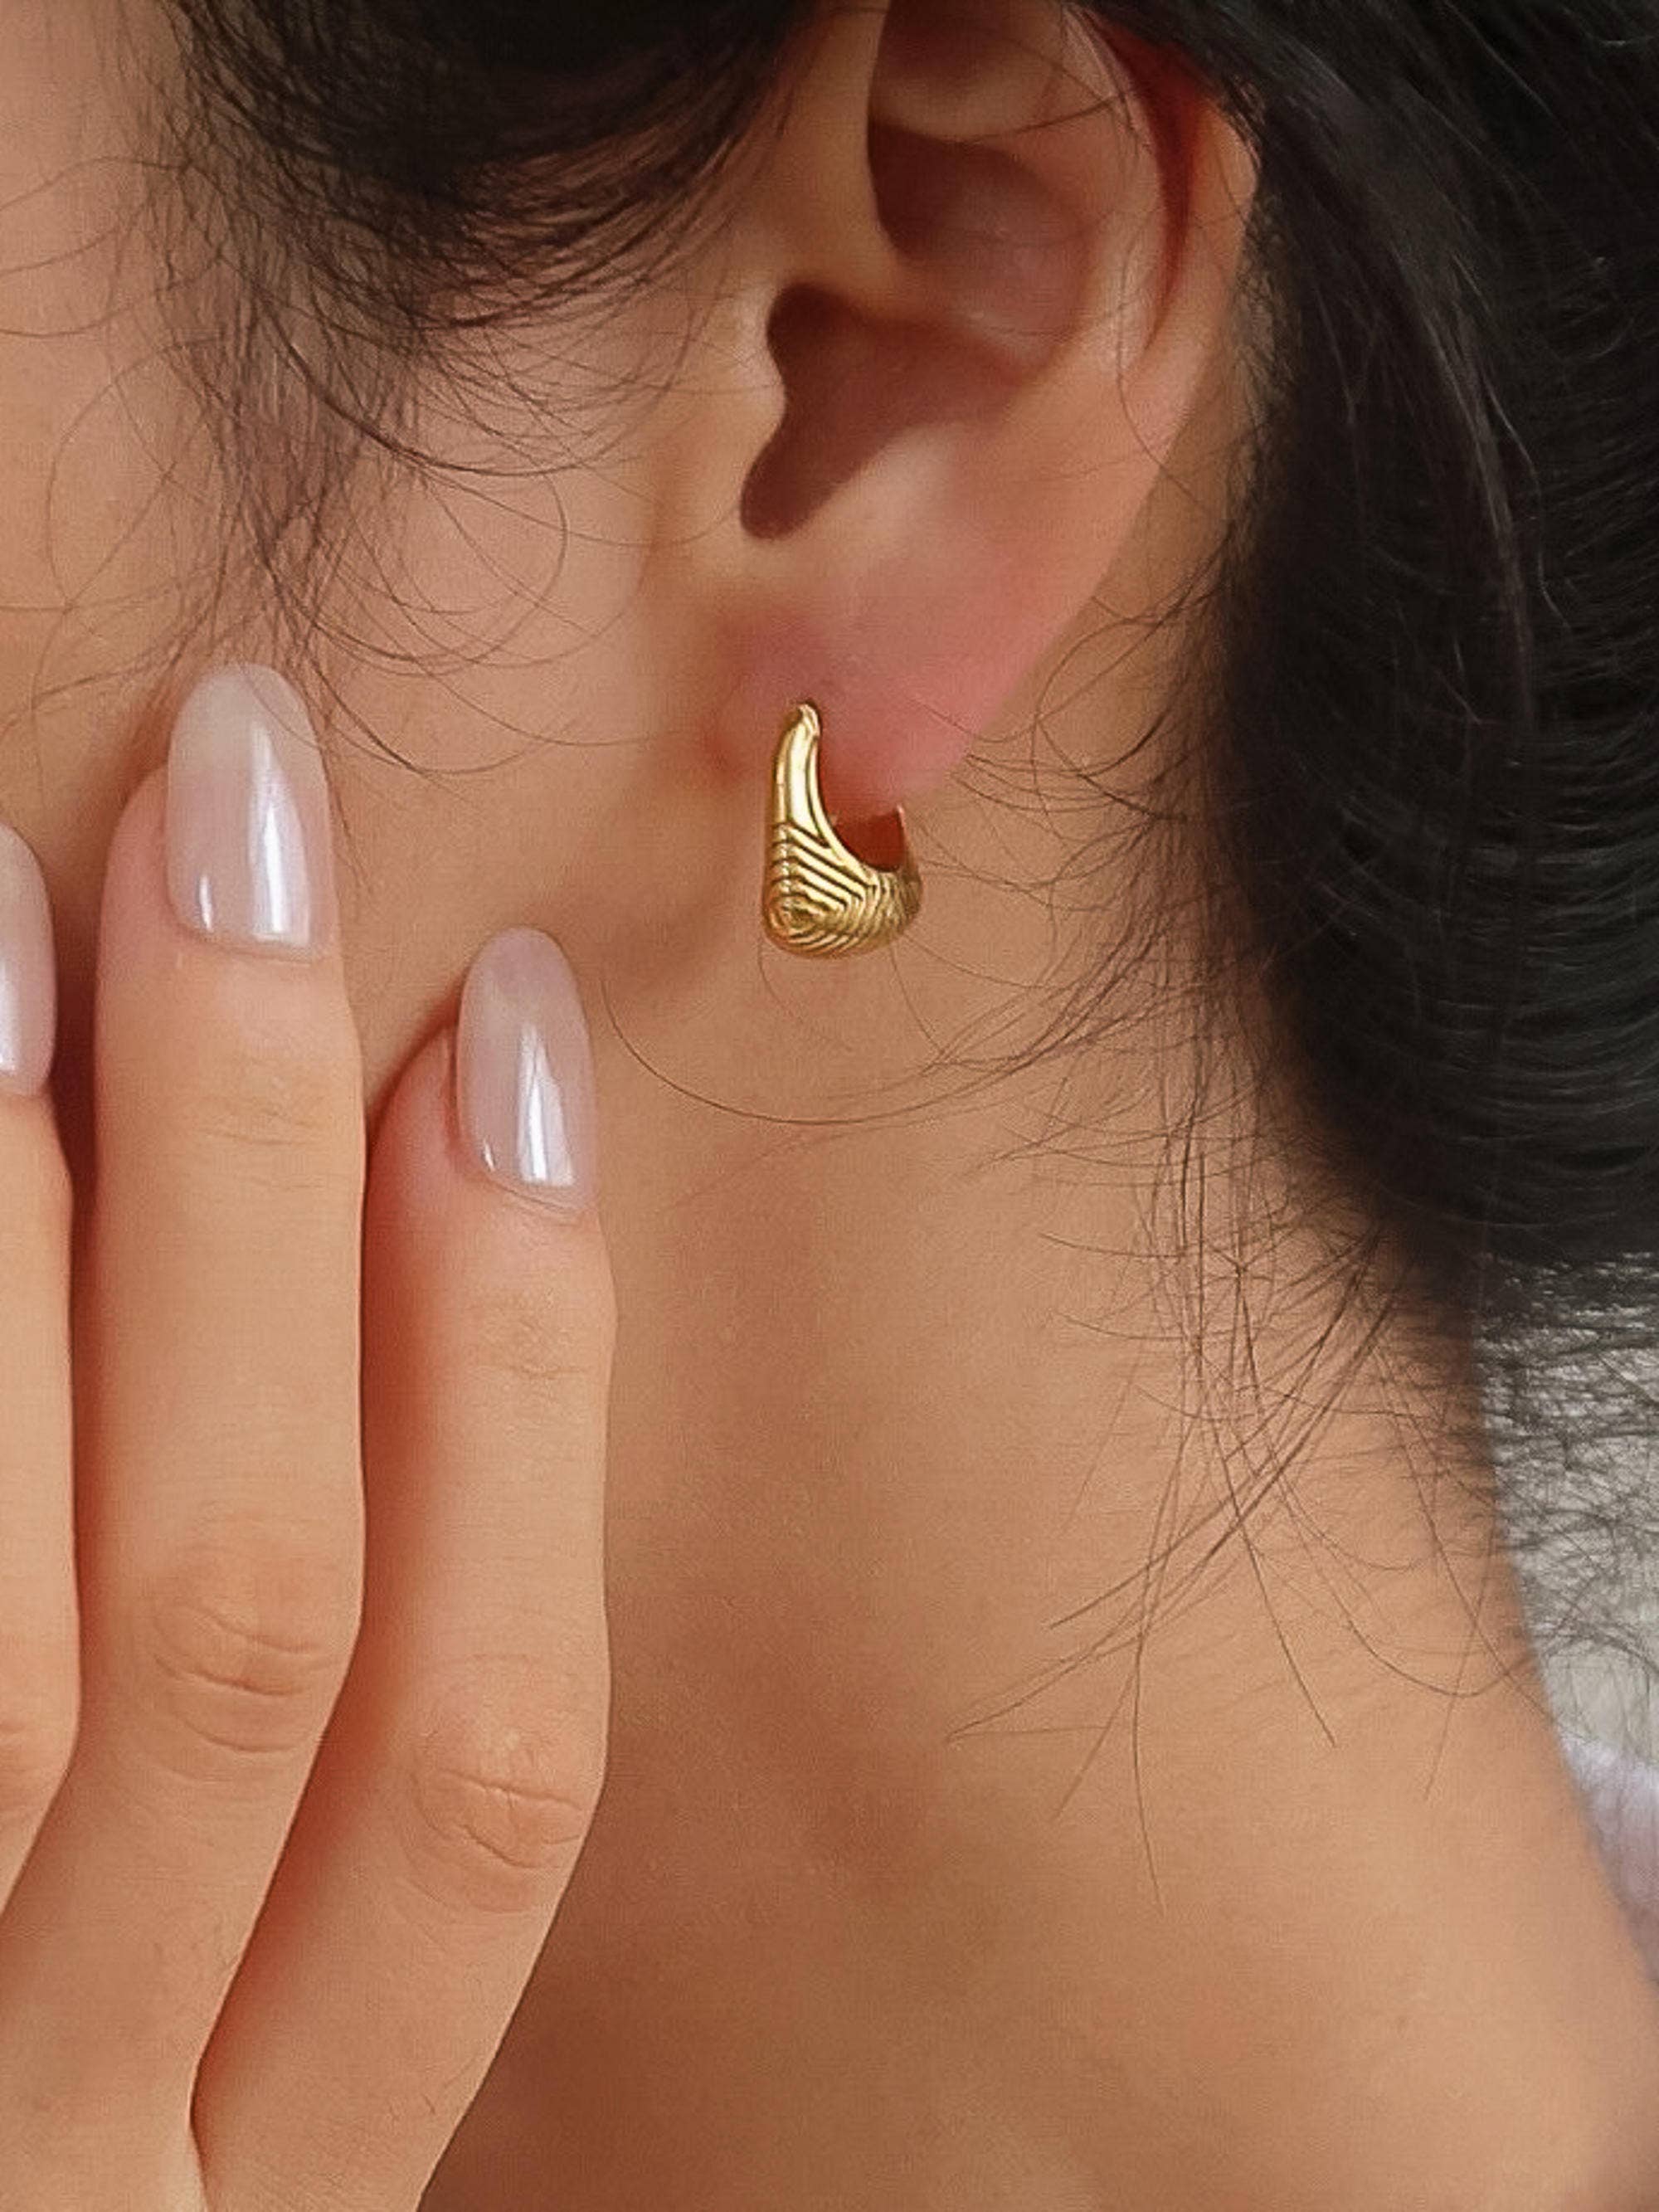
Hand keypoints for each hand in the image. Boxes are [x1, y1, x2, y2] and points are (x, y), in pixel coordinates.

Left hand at [0, 667, 614, 2209]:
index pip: (490, 1742)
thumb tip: (380, 1273)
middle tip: (261, 802)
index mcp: (281, 2178)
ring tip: (20, 894)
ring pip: (29, 1664)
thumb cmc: (37, 2135)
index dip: (532, 1361)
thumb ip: (272, 1786)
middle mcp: (105, 2183)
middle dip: (275, 1184)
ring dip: (37, 1239)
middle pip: (257, 1634)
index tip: (516, 1030)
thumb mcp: (169, 2077)